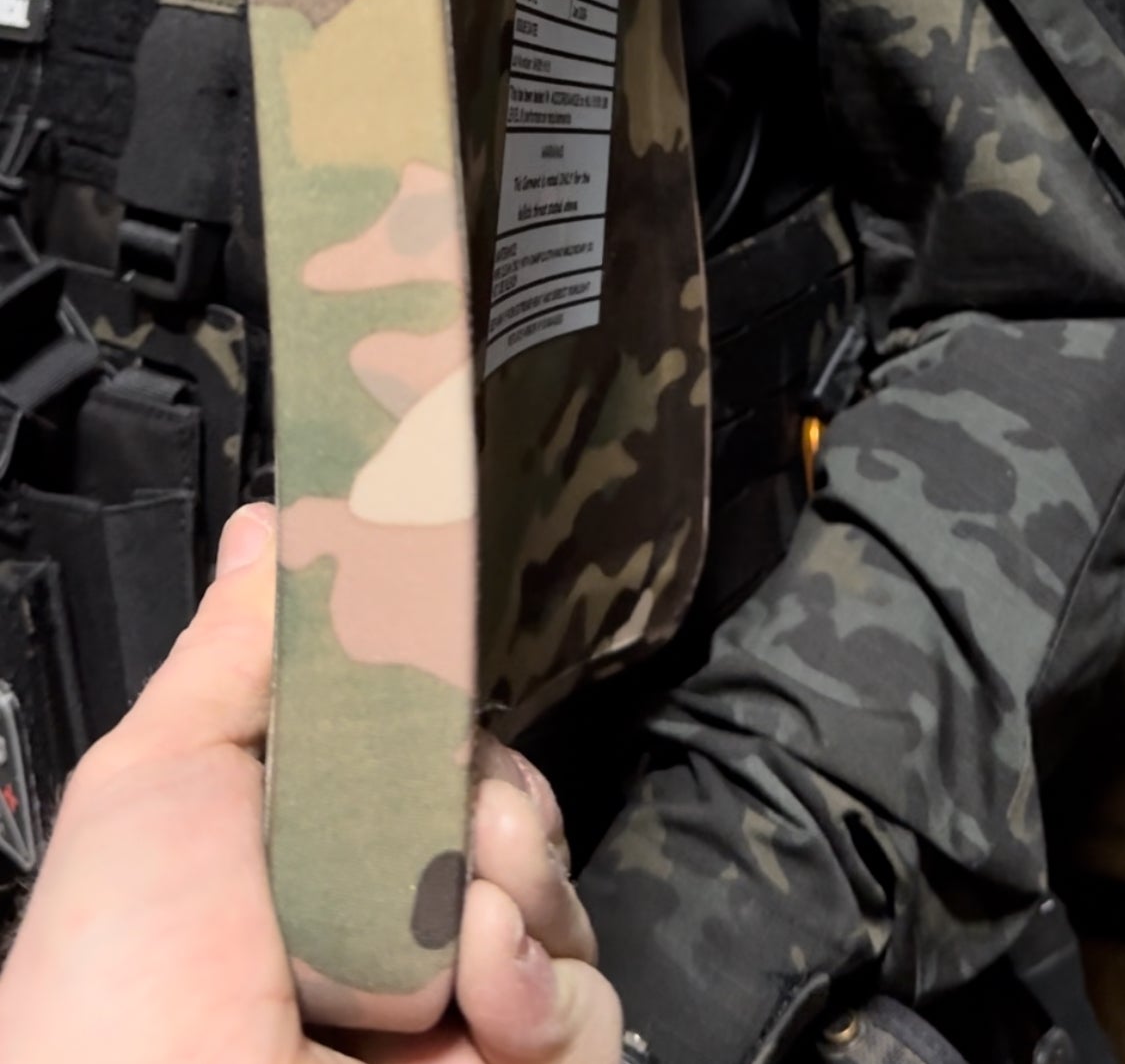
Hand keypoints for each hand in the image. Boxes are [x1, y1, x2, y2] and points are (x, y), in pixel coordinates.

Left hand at [0, 504, 621, 1063]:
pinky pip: (590, 1004)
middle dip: (499, 795)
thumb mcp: (157, 783)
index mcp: (307, 861)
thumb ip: (235, 653)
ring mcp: (455, 1015)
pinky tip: (482, 993)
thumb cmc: (125, 978)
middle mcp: (386, 934)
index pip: (426, 755)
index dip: (448, 717)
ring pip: (561, 897)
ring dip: (524, 882)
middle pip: (512, 810)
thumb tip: (269, 520)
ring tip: (461, 923)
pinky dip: (546, 986)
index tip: (447, 686)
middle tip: (456, 817)